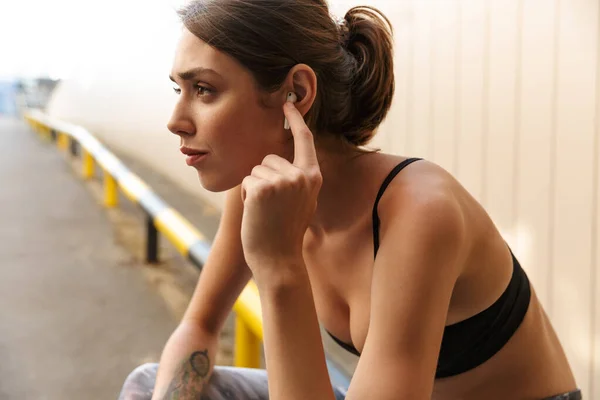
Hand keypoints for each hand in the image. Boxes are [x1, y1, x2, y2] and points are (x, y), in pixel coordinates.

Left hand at [240, 101, 321, 276]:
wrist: (278, 260)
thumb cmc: (285, 233)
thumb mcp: (302, 201)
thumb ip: (297, 178)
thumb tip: (280, 159)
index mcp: (313, 176)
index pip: (304, 140)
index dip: (295, 120)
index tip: (287, 104)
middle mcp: (301, 175)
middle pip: (269, 158)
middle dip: (263, 177)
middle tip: (272, 206)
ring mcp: (282, 181)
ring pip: (255, 170)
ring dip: (254, 188)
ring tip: (265, 211)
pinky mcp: (262, 187)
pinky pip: (246, 181)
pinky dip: (245, 196)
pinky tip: (255, 213)